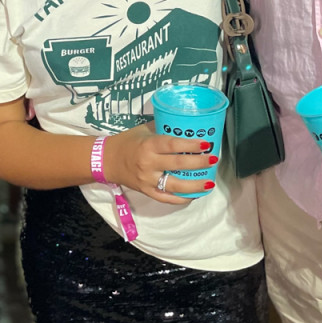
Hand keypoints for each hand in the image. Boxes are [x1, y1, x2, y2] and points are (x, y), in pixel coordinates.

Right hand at [101, 123, 217, 202]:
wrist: (107, 160)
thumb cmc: (128, 141)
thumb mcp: (143, 130)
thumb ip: (163, 127)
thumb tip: (185, 123)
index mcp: (148, 145)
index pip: (172, 145)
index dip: (190, 145)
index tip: (206, 144)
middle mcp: (148, 163)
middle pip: (177, 165)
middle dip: (198, 163)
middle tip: (214, 160)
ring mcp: (147, 180)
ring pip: (174, 186)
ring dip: (194, 186)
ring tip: (209, 183)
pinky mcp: (146, 192)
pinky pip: (166, 198)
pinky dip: (181, 199)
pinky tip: (194, 195)